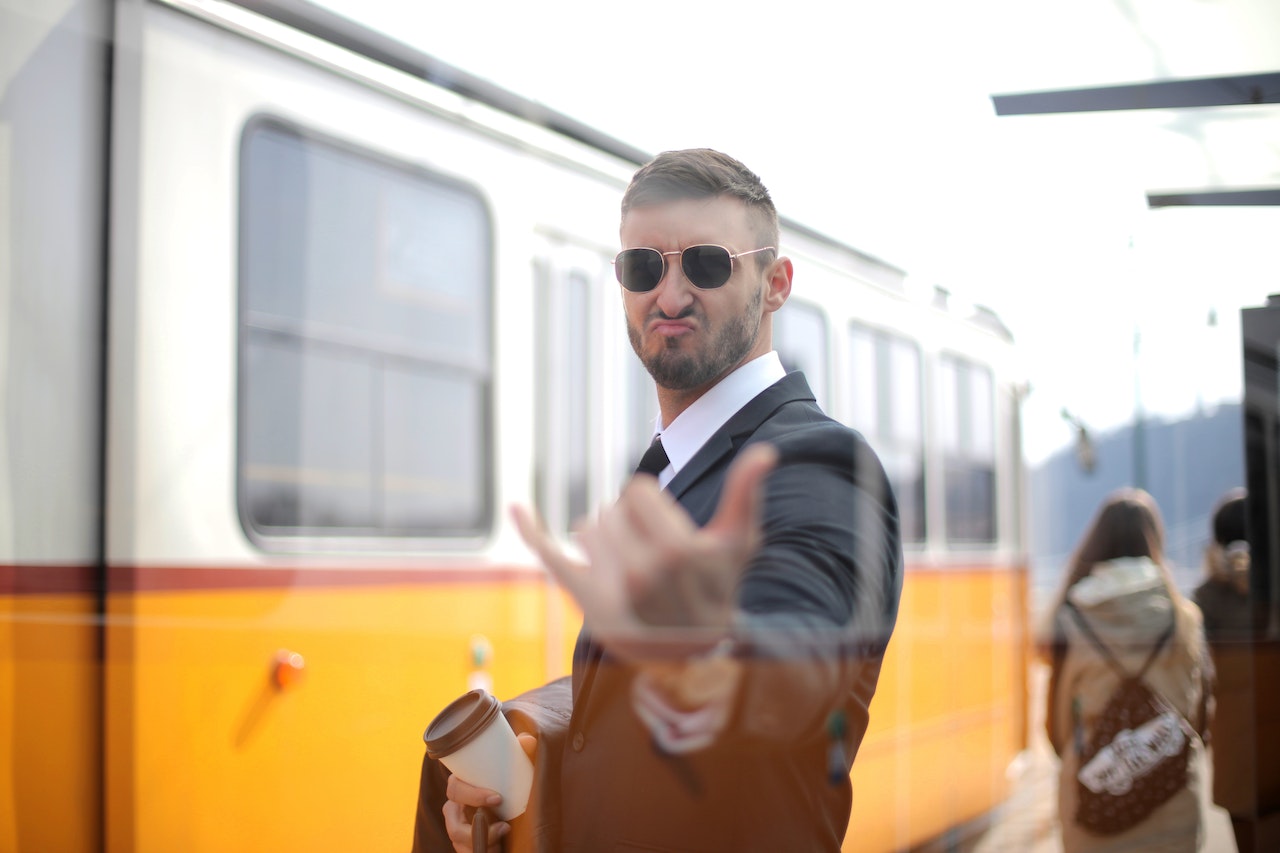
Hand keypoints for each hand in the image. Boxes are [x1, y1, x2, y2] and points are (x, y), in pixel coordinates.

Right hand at [442, 733, 536, 852]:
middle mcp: (455, 810)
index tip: (497, 798)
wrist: (510, 809)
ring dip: (483, 843)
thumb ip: (522, 753)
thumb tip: (528, 739)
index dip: (472, 794)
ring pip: (460, 843)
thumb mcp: (516, 769)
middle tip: (504, 826)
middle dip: (477, 830)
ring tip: (505, 836)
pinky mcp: (465, 845)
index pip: (455, 788)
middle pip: (453, 825)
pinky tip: (497, 847)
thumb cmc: (507, 785)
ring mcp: (458, 830)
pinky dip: (482, 851)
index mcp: (460, 786)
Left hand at [512, 443, 776, 658]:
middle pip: (611, 509)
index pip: (636, 491)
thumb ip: (747, 494)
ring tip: (629, 563)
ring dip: (605, 537)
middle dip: (629, 522)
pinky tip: (515, 508)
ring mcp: (608, 589)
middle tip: (650, 554)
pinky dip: (530, 529)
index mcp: (676, 550)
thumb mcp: (737, 543)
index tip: (666, 531)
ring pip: (587, 527)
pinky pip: (549, 555)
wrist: (693, 654)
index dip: (651, 505)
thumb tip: (767, 450)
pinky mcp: (585, 601)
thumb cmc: (717, 589)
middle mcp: (639, 572)